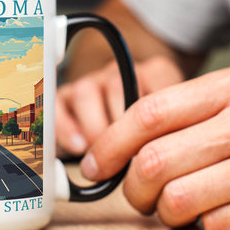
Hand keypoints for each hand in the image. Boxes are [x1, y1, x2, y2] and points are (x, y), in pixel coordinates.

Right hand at [56, 55, 184, 156]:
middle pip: (117, 87)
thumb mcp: (171, 128)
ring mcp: (92, 82)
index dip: (155, 119)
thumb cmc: (153, 132)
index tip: (156, 147)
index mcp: (153, 74)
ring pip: (86, 92)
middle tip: (128, 156)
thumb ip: (171, 133)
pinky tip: (79, 147)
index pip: (157, 83)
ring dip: (95, 129)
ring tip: (104, 156)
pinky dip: (66, 128)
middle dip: (122, 128)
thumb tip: (163, 156)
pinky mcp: (66, 98)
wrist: (122, 129)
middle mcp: (120, 73)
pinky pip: (57, 106)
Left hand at [79, 66, 229, 229]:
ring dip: (166, 216)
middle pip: (153, 162)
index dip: (108, 145)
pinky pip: (219, 229)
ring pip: (178, 201)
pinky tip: (223, 219)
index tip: (94, 167)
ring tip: (180, 212)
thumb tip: (135, 142)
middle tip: (140, 199)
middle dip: (132, 191)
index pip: (147, 114)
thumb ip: (201, 111)